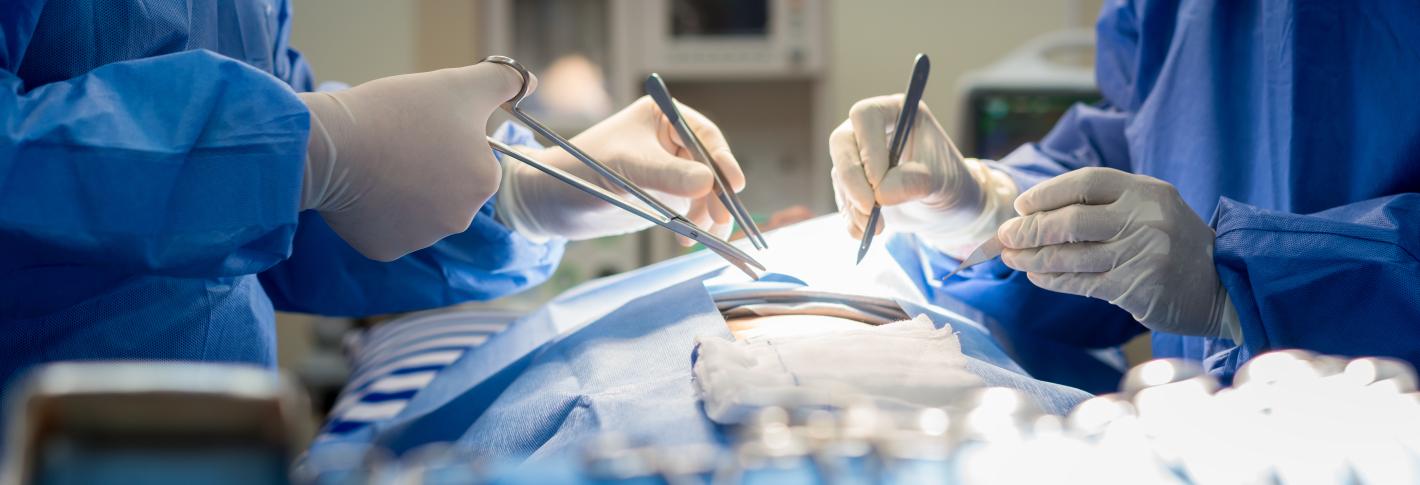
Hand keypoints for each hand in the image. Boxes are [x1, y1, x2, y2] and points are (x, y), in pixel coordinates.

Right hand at [298, 62, 532, 260]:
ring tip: (376, 160)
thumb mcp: (459, 84)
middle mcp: (460, 220)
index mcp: (484, 182)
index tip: (420, 124)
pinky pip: (387, 226)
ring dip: (403, 187)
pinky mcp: (386, 249)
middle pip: (446, 184)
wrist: (329, 147)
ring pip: (417, 206)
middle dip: (427, 165)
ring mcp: (422, 239)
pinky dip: (376, 208)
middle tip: (397, 141)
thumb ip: (503, 81)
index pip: (471, 155)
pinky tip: (362, 186)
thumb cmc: (397, 113)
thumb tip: (529, 83)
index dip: (446, 134)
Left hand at [497, 96, 744, 242]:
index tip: (734, 185)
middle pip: (711, 166)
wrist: (551, 201)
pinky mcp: (664, 198)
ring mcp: (670, 171)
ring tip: (704, 235)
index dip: (722, 160)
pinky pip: (692, 211)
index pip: (704, 136)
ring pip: (706, 193)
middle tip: (721, 219)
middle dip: (719, 195)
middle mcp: (670, 142)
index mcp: (662, 118)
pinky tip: (688, 241)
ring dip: (710, 215)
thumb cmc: (580, 170)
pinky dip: (696, 226)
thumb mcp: (626, 170)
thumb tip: (710, 182)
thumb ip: (667, 175)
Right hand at [829, 95, 1016, 256]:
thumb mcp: (941, 181)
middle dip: (852, 179)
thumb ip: (914, 182)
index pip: (865, 117)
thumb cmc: (950, 183)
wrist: (948, 208)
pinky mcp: (853, 184)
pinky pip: (842, 198)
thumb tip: (881, 193)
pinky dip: (851, 218)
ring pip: (839, 174)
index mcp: (895, 112)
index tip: (878, 181)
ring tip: (876, 228)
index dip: (867, 148)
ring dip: (854, 204)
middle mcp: (871, 130)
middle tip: (869, 209)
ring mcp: (858, 157)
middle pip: (841, 143)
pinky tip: (865, 233)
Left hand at [996, 167, 1239, 338]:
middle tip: (1005, 236)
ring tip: (1010, 258)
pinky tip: (1037, 276)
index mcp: (1146, 191)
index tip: (1022, 205)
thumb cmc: (1176, 245)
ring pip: (1070, 255)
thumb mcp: (1152, 210)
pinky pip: (1080, 282)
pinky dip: (1052, 279)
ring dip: (1032, 257)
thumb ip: (1106, 207)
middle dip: (1030, 229)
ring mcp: (1140, 253)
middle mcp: (1144, 217)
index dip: (1047, 193)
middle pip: (1070, 220)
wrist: (1224, 286)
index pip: (1085, 182)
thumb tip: (1038, 213)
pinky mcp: (1134, 287)